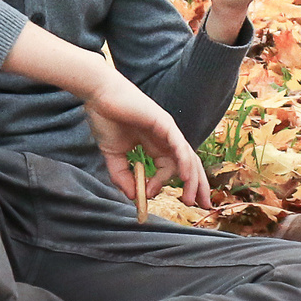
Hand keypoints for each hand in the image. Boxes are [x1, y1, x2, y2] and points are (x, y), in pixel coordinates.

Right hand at [83, 71, 212, 208]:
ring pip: (187, 158)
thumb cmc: (106, 119)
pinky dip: (183, 162)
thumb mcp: (113, 155)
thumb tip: (134, 197)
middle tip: (202, 206)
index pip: (169, 169)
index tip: (147, 194)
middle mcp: (166, 138)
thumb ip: (122, 176)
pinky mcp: (164, 122)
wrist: (98, 95)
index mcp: (155, 145)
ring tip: (191, 199)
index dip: (161, 185)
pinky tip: (184, 177)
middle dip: (196, 186)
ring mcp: (167, 130)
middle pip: (188, 165)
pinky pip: (179, 146)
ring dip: (192, 180)